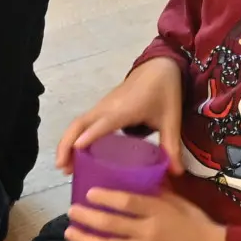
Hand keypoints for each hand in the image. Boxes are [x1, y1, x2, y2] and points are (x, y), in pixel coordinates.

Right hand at [53, 58, 186, 177]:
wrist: (159, 67)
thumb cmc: (164, 92)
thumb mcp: (171, 119)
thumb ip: (171, 146)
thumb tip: (177, 174)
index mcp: (124, 109)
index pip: (103, 123)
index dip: (90, 135)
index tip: (77, 149)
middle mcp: (107, 108)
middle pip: (78, 124)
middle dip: (67, 145)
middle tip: (63, 169)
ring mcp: (102, 107)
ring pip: (77, 124)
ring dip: (67, 144)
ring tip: (65, 168)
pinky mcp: (102, 108)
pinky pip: (83, 123)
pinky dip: (74, 138)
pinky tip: (76, 156)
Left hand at [66, 184, 224, 240]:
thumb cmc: (195, 222)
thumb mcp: (178, 201)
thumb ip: (155, 191)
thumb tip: (132, 178)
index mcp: (158, 212)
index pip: (127, 203)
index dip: (105, 198)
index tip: (88, 192)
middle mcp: (148, 233)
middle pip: (110, 226)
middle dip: (87, 218)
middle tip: (71, 211)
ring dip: (85, 240)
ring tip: (70, 232)